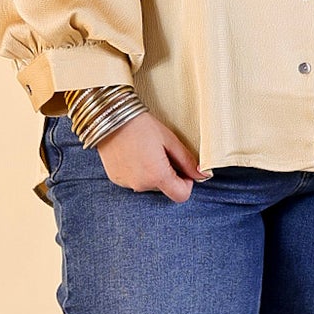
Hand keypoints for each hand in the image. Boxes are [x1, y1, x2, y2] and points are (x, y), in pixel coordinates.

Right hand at [95, 111, 212, 201]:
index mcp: (157, 176)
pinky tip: (132, 153)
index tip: (181, 167)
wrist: (110, 117)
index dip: (186, 183)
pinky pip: (133, 180)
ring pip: (148, 184)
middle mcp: (141, 185)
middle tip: (160, 151)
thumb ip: (187, 161)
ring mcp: (126, 183)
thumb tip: (203, 175)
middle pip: (164, 188)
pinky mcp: (116, 179)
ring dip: (151, 172)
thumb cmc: (142, 125)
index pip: (181, 196)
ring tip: (144, 150)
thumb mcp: (169, 140)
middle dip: (166, 174)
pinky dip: (137, 170)